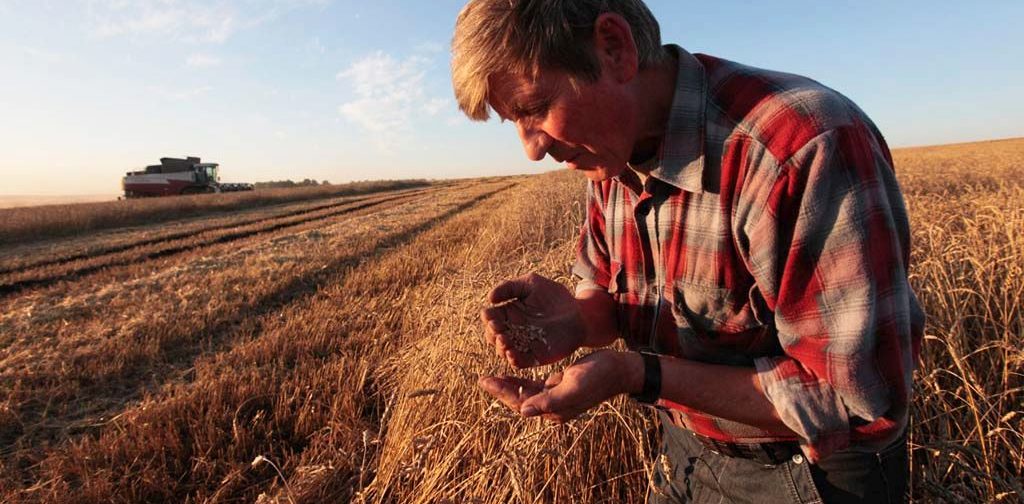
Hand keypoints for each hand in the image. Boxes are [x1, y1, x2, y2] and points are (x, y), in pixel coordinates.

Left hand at [479, 350, 634, 423]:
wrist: (619, 370)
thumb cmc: (598, 376)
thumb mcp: (573, 386)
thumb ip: (549, 400)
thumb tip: (523, 411)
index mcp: (554, 411)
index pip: (520, 403)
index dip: (501, 393)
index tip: (485, 381)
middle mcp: (553, 407)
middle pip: (520, 399)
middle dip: (500, 389)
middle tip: (482, 379)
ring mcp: (556, 397)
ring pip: (526, 393)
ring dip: (509, 385)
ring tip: (491, 377)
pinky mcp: (559, 386)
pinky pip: (536, 386)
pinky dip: (523, 380)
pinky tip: (512, 373)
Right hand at [480, 273, 584, 367]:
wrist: (580, 314)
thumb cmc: (555, 295)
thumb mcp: (532, 283)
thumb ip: (510, 287)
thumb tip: (490, 298)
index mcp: (508, 312)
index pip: (490, 317)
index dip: (488, 317)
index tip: (491, 316)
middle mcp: (512, 330)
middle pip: (492, 335)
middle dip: (492, 333)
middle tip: (498, 329)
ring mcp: (522, 344)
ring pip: (503, 350)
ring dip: (500, 347)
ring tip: (505, 341)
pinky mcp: (534, 356)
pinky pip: (519, 362)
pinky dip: (513, 360)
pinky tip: (512, 354)